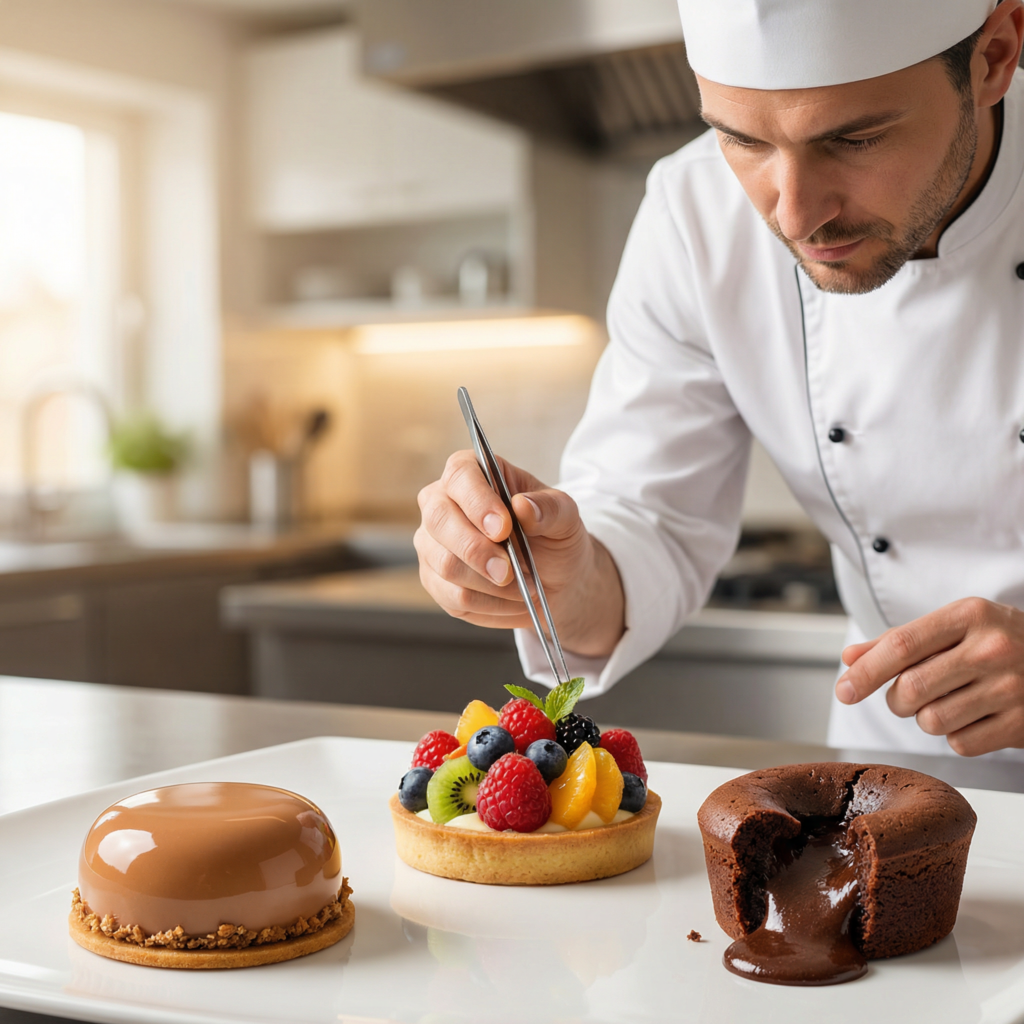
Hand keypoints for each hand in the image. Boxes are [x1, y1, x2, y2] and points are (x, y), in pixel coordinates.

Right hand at [414, 450, 624, 656]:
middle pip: (439, 520)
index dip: (478, 502)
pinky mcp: (435, 580)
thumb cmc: (554, 536)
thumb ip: (549, 509)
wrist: (554, 578)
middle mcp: (442, 503)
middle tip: (508, 571)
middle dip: (476, 550)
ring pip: (446, 564)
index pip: (460, 476)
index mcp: (472, 474)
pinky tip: (511, 599)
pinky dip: (490, 603)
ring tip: (523, 585)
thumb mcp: (566, 517)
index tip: (503, 528)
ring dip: (490, 583)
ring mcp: (433, 544)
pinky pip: (454, 596)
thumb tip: (523, 506)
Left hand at [836, 597, 1023, 755]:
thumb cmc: (996, 641)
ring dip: (927, 718)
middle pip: (911, 688)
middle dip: (896, 700)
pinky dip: (957, 736)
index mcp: (969, 615)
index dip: (865, 672)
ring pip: (932, 721)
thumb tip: (849, 658)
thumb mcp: (954, 627)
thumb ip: (899, 641)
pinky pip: (961, 743)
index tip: (843, 691)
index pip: (902, 645)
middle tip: (908, 696)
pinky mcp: (1022, 723)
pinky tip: (975, 716)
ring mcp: (1012, 687)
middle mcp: (992, 648)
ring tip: (950, 701)